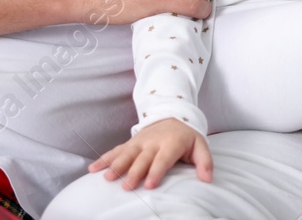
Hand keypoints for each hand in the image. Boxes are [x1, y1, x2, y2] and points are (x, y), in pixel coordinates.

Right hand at [90, 118, 212, 188]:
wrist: (173, 114)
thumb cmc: (186, 136)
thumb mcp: (200, 145)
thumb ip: (205, 162)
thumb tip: (208, 180)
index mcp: (171, 143)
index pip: (163, 159)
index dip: (156, 171)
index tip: (149, 185)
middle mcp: (153, 142)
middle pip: (142, 158)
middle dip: (134, 172)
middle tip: (126, 186)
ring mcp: (140, 141)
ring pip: (126, 153)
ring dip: (116, 165)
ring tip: (107, 177)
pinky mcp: (130, 142)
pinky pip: (115, 150)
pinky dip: (104, 158)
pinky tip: (92, 169)